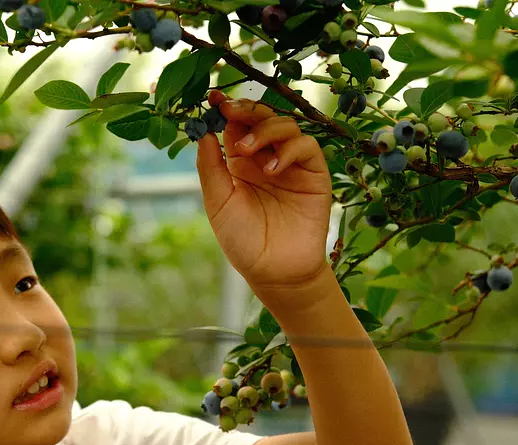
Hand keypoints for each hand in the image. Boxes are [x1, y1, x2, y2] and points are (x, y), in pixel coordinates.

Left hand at [196, 90, 332, 288]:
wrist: (274, 272)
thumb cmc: (243, 241)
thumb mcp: (218, 202)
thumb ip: (210, 167)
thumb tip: (203, 132)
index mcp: (240, 163)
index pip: (235, 126)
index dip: (226, 110)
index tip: (212, 99)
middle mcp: (266, 158)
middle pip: (261, 118)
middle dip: (245, 110)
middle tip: (230, 111)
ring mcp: (291, 165)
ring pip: (285, 126)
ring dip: (264, 130)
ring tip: (247, 152)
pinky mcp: (314, 174)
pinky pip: (306, 147)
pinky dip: (288, 150)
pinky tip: (271, 169)